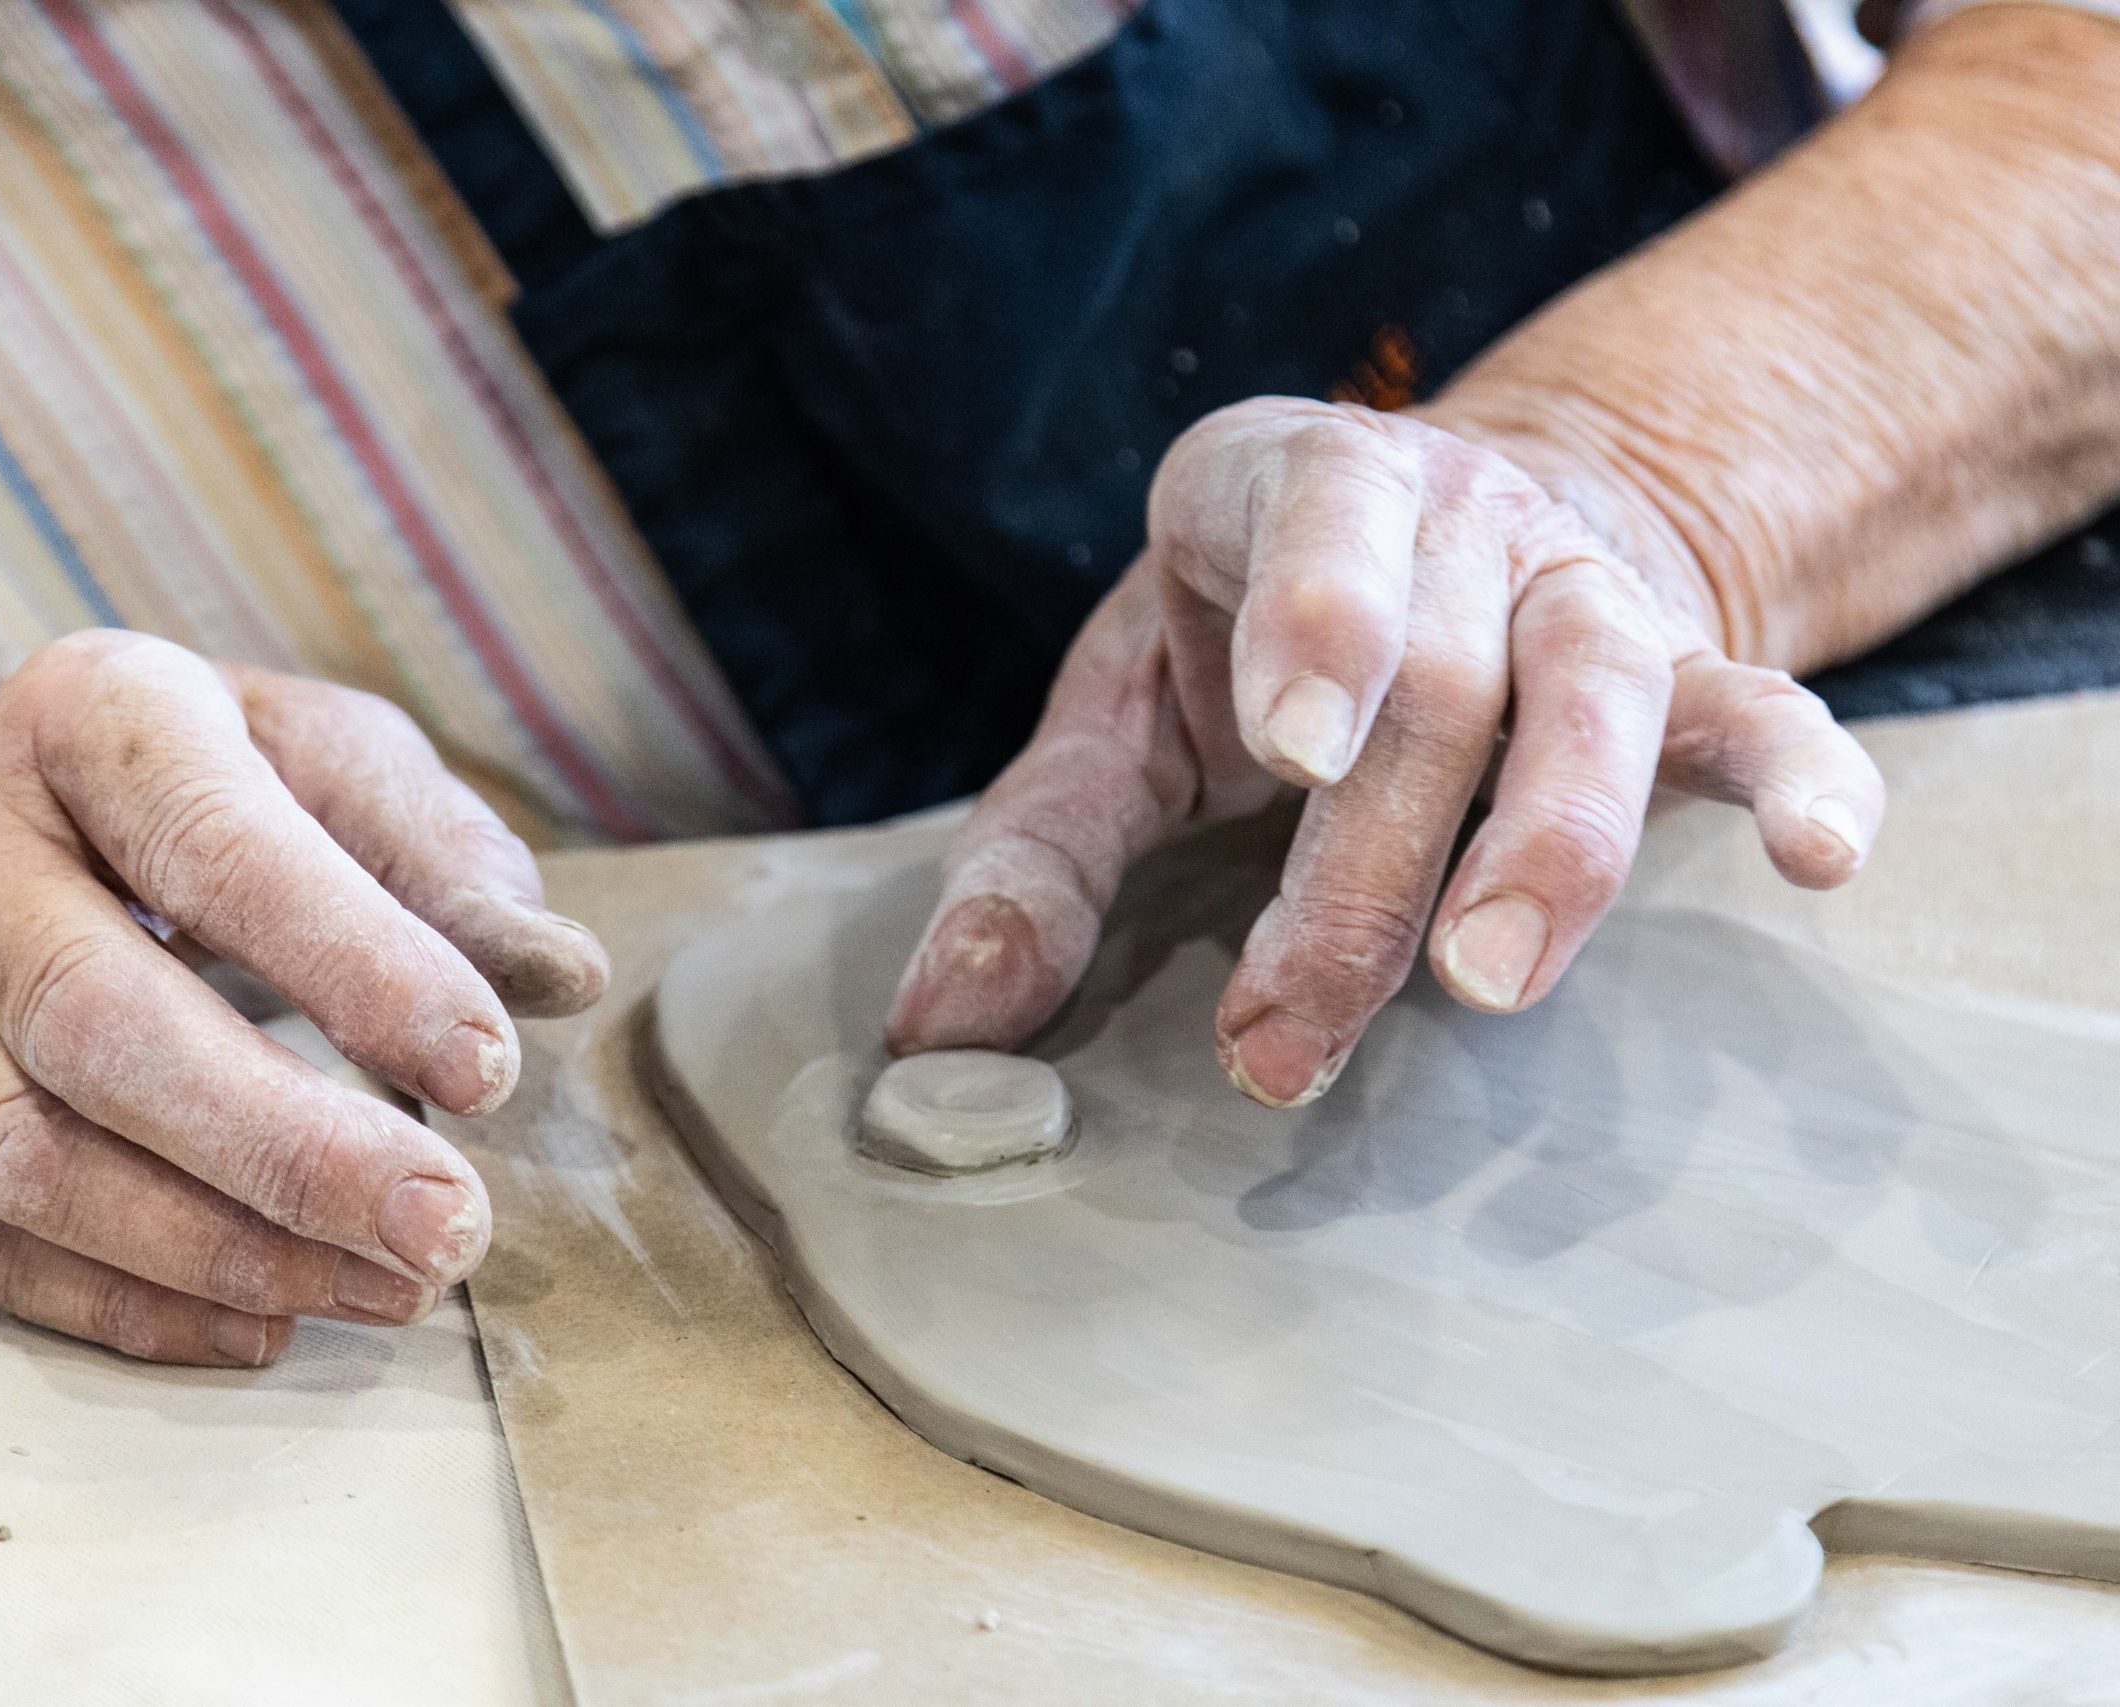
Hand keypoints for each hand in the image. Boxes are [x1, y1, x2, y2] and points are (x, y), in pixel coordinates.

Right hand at [0, 631, 604, 1364]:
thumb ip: (446, 859)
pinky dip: (127, 1306)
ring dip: (219, 1251)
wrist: (28, 810)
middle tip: (447, 1229)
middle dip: (285, 1150)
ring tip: (388, 1286)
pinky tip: (266, 1326)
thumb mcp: (337, 761)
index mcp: (94, 721)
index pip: (215, 849)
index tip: (490, 1068)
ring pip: (29, 1158)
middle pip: (98, 1026)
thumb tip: (564, 977)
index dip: (355, 966)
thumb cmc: (224, 782)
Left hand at [886, 399, 1881, 1104]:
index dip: (1315, 620)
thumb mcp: (1121, 719)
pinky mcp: (1681, 666)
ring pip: (1593, 688)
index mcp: (1281, 478)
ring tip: (1488, 984)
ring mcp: (1576, 583)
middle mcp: (1448, 511)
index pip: (1313, 513)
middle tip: (1281, 1038)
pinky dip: (1801, 777)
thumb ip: (1039, 857)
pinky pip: (1763, 707)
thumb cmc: (1239, 651)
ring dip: (1549, 843)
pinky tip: (1825, 862)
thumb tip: (942, 1035)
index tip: (1289, 749)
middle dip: (1356, 870)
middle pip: (1433, 677)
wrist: (1436, 548)